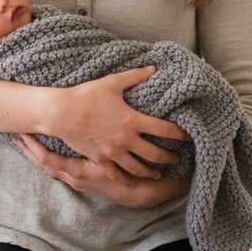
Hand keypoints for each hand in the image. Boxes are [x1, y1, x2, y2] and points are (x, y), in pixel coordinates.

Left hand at [14, 133, 191, 207]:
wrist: (138, 194)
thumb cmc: (127, 174)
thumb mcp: (117, 158)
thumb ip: (104, 139)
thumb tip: (89, 123)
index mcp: (77, 171)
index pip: (46, 159)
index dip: (33, 147)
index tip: (21, 133)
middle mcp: (73, 177)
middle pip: (43, 164)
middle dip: (29, 149)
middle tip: (15, 133)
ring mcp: (76, 179)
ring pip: (50, 166)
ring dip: (36, 153)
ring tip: (24, 138)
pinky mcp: (80, 177)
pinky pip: (58, 166)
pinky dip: (48, 156)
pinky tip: (44, 147)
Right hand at [43, 67, 190, 178]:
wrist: (61, 112)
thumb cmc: (86, 95)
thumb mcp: (112, 82)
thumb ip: (135, 76)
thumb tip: (153, 69)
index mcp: (132, 120)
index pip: (164, 130)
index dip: (181, 134)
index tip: (190, 137)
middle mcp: (126, 139)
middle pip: (155, 154)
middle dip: (170, 157)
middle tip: (179, 159)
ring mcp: (113, 152)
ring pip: (139, 168)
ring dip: (152, 172)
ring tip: (160, 173)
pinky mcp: (101, 160)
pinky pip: (118, 175)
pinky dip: (128, 180)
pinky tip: (134, 182)